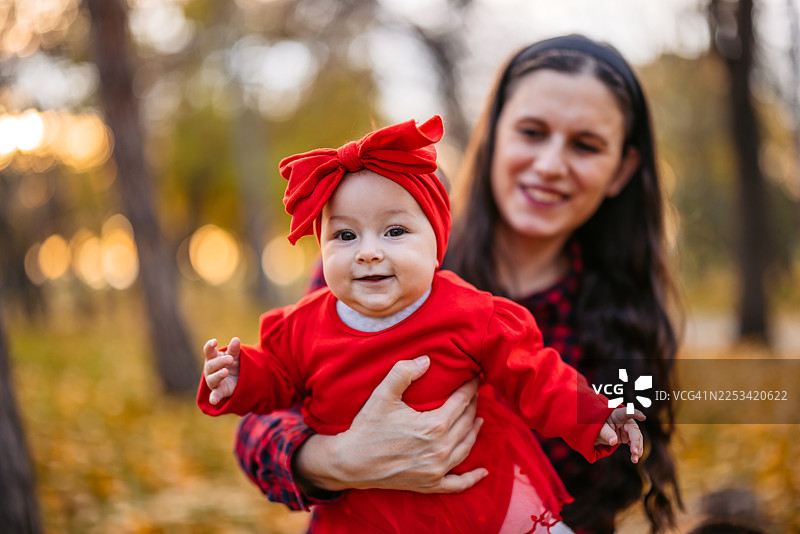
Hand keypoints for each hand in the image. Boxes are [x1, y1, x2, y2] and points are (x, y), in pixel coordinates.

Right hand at [203, 337, 240, 404]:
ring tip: (225, 371)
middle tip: (230, 359)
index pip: (208, 351)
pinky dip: (213, 398)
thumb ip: (234, 350)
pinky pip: (214, 395)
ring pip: (212, 379)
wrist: (237, 378)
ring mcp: (213, 381)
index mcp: (213, 358)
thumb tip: (235, 339)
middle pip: (211, 365)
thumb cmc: (232, 363)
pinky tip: (213, 401)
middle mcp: (210, 369)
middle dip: (220, 362)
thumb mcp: (235, 355)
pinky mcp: (218, 391)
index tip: (214, 341)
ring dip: (218, 375)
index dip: (209, 346)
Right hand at [295, 356, 486, 493]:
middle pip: (467, 422)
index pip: (461, 402)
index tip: (475, 377)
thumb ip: (404, 372)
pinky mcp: (430, 484)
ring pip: (466, 447)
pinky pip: (458, 484)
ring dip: (474, 431)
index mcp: (434, 426)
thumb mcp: (383, 394)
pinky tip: (482, 472)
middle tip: (475, 393)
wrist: (350, 462)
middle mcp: (441, 449)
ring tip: (478, 419)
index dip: (470, 387)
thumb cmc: (367, 427)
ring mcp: (437, 469)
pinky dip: (472, 478)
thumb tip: (427, 360)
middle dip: (473, 405)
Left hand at [596, 408, 645, 462]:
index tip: (643, 417)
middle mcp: (626, 421)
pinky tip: (634, 459)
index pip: (627, 413)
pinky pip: (634, 444)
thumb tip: (613, 441)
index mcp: (618, 415)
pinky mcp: (628, 437)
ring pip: (637, 438)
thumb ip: (606, 434)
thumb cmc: (598, 426)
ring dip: (637, 448)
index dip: (636, 414)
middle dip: (636, 441)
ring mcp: (628, 429)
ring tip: (635, 459)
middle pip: (634, 430)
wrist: (598, 432)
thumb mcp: (599, 429)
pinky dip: (635, 451)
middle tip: (634, 452)